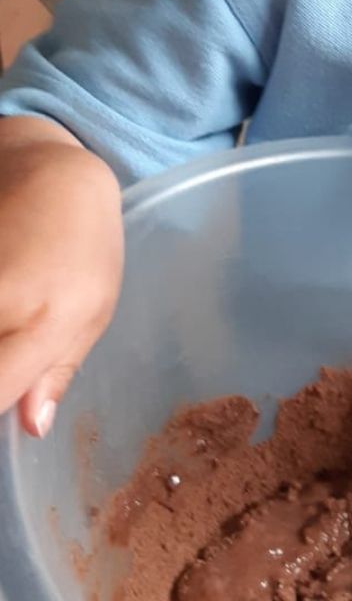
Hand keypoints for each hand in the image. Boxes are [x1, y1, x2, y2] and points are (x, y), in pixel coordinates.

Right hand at [0, 118, 122, 435]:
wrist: (53, 173)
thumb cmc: (86, 247)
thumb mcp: (94, 312)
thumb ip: (57, 371)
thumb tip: (31, 427)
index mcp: (49, 318)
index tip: (5, 408)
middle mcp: (4, 297)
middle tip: (14, 349)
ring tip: (16, 319)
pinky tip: (6, 305)